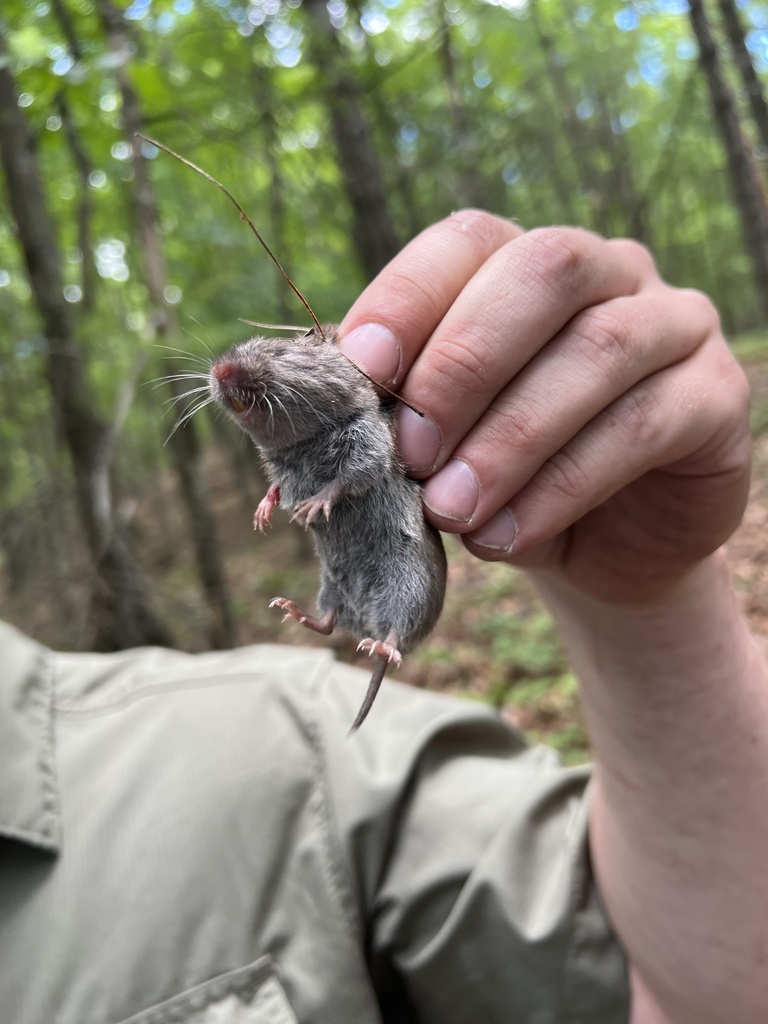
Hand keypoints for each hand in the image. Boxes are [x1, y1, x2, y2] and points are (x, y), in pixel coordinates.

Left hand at [339, 211, 751, 604]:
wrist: (593, 550)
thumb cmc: (498, 480)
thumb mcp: (435, 447)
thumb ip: (387, 415)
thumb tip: (292, 403)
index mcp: (521, 266)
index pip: (467, 241)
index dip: (410, 297)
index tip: (360, 371)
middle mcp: (606, 273)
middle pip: (543, 271)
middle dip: (464, 363)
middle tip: (412, 452)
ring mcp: (672, 324)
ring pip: (599, 349)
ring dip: (511, 437)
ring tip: (451, 508)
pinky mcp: (715, 395)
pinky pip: (643, 424)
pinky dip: (562, 485)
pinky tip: (506, 535)